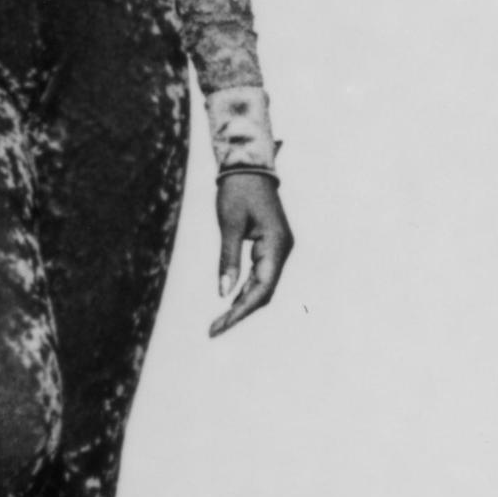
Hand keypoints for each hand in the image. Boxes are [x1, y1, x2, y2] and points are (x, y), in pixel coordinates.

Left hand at [206, 170, 292, 335]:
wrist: (248, 166)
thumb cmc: (236, 192)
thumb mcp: (229, 225)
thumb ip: (227, 259)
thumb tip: (223, 293)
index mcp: (277, 246)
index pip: (262, 289)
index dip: (241, 311)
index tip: (220, 326)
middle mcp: (283, 251)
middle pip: (264, 292)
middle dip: (240, 312)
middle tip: (214, 330)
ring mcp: (279, 249)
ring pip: (264, 285)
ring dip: (243, 303)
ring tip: (219, 322)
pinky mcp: (271, 246)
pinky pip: (261, 274)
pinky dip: (246, 289)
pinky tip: (230, 301)